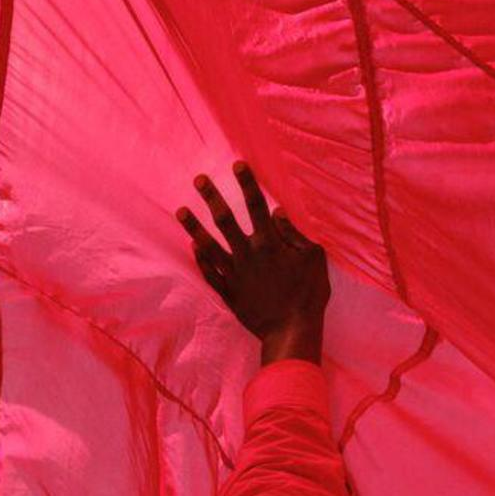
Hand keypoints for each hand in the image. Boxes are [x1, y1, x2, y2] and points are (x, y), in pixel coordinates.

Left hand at [179, 164, 326, 365]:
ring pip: (209, 245)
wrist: (290, 331)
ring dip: (194, 227)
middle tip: (199, 179)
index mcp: (269, 243)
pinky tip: (192, 247)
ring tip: (181, 210)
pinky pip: (210, 273)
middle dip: (212, 197)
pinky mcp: (229, 293)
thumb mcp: (313, 259)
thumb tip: (277, 213)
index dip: (247, 183)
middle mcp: (247, 255)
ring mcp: (234, 274)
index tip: (237, 165)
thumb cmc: (308, 294)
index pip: (255, 206)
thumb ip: (295, 234)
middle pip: (225, 220)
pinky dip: (201, 259)